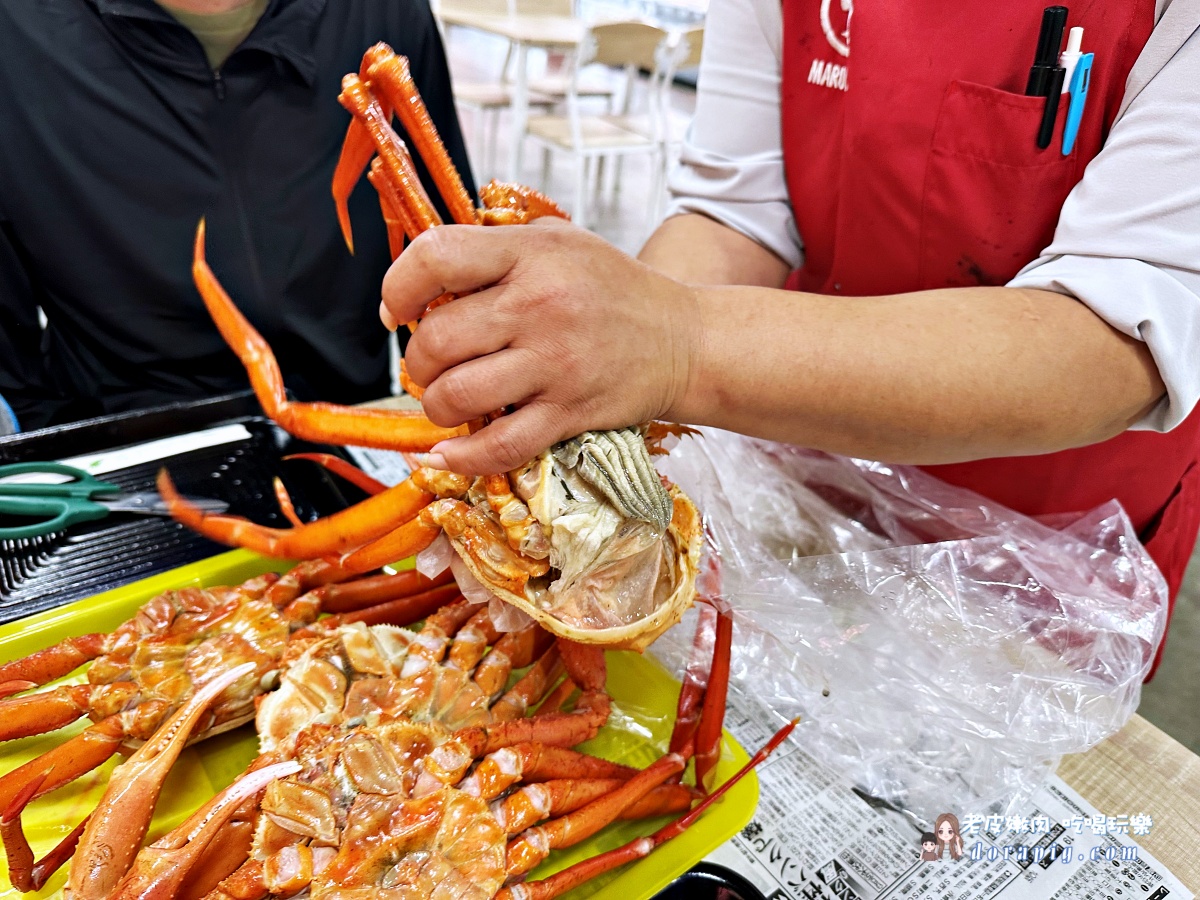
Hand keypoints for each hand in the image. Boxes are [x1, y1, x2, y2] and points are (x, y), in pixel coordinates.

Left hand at [380, 219, 699, 474]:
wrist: (684, 340)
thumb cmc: (613, 290)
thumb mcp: (557, 243)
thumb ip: (494, 253)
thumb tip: (421, 285)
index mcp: (531, 254)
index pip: (435, 257)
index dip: (398, 287)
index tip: (397, 311)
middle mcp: (540, 305)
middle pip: (438, 339)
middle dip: (417, 362)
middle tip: (429, 366)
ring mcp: (555, 363)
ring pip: (457, 395)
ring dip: (437, 406)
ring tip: (448, 399)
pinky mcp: (569, 413)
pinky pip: (498, 446)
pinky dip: (461, 458)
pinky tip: (446, 454)